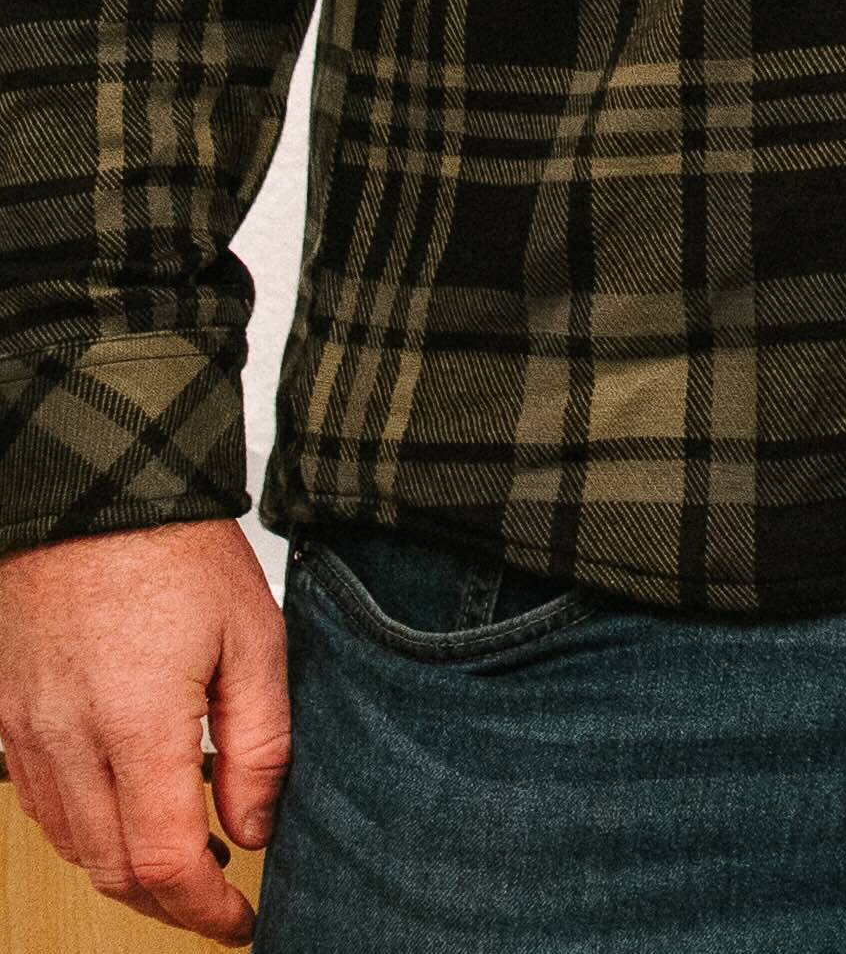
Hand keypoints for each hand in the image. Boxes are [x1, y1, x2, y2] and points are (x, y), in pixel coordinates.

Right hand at [0, 520, 287, 941]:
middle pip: (112, 870)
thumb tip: (257, 828)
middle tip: (221, 902)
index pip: (164, 860)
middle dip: (170, 904)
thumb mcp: (254, 639)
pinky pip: (41, 807)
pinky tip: (132, 814)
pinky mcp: (6, 723)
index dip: (205, 909)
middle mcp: (67, 742)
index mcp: (136, 725)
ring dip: (128, 872)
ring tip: (190, 860)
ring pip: (73, 846)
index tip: (242, 922)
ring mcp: (26, 737)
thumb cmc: (175, 554)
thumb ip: (260, 745)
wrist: (89, 495)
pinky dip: (88, 832)